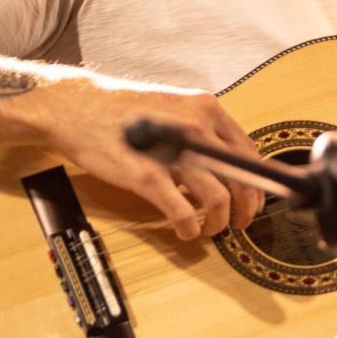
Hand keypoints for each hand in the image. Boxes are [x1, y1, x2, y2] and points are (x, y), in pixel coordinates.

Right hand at [3, 63, 263, 239]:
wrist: (78, 106)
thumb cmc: (124, 110)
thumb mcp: (175, 108)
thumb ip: (202, 130)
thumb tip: (228, 161)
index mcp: (206, 109)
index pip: (249, 152)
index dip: (258, 183)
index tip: (258, 201)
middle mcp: (196, 127)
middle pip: (241, 177)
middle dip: (246, 207)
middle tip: (240, 222)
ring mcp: (172, 152)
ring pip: (218, 197)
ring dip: (220, 222)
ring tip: (212, 229)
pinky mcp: (147, 174)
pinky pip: (182, 210)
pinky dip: (189, 226)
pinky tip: (187, 230)